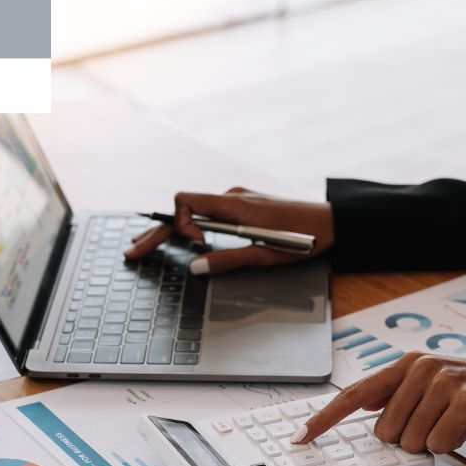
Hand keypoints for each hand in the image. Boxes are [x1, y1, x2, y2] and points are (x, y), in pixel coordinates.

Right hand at [124, 187, 334, 274]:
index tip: (196, 246)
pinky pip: (209, 212)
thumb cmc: (304, 239)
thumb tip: (196, 267)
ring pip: (194, 211)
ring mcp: (237, 200)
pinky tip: (182, 238)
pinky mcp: (244, 206)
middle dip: (157, 231)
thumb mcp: (265, 256)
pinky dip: (190, 225)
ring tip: (147, 245)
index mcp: (234, 206)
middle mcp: (232, 198)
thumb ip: (228, 260)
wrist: (333, 222)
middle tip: (133, 251)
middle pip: (183, 210)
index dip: (180, 224)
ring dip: (172, 228)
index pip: (186, 201)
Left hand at [293, 352, 465, 453]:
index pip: (354, 394)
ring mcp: (443, 380)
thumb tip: (363, 407)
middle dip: (410, 439)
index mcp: (407, 364)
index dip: (326, 418)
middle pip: (385, 431)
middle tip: (439, 424)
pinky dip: (453, 444)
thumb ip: (398, 395)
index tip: (302, 436)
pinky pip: (439, 442)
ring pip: (410, 441)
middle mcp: (420, 367)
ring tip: (456, 423)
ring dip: (434, 442)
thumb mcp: (435, 387)